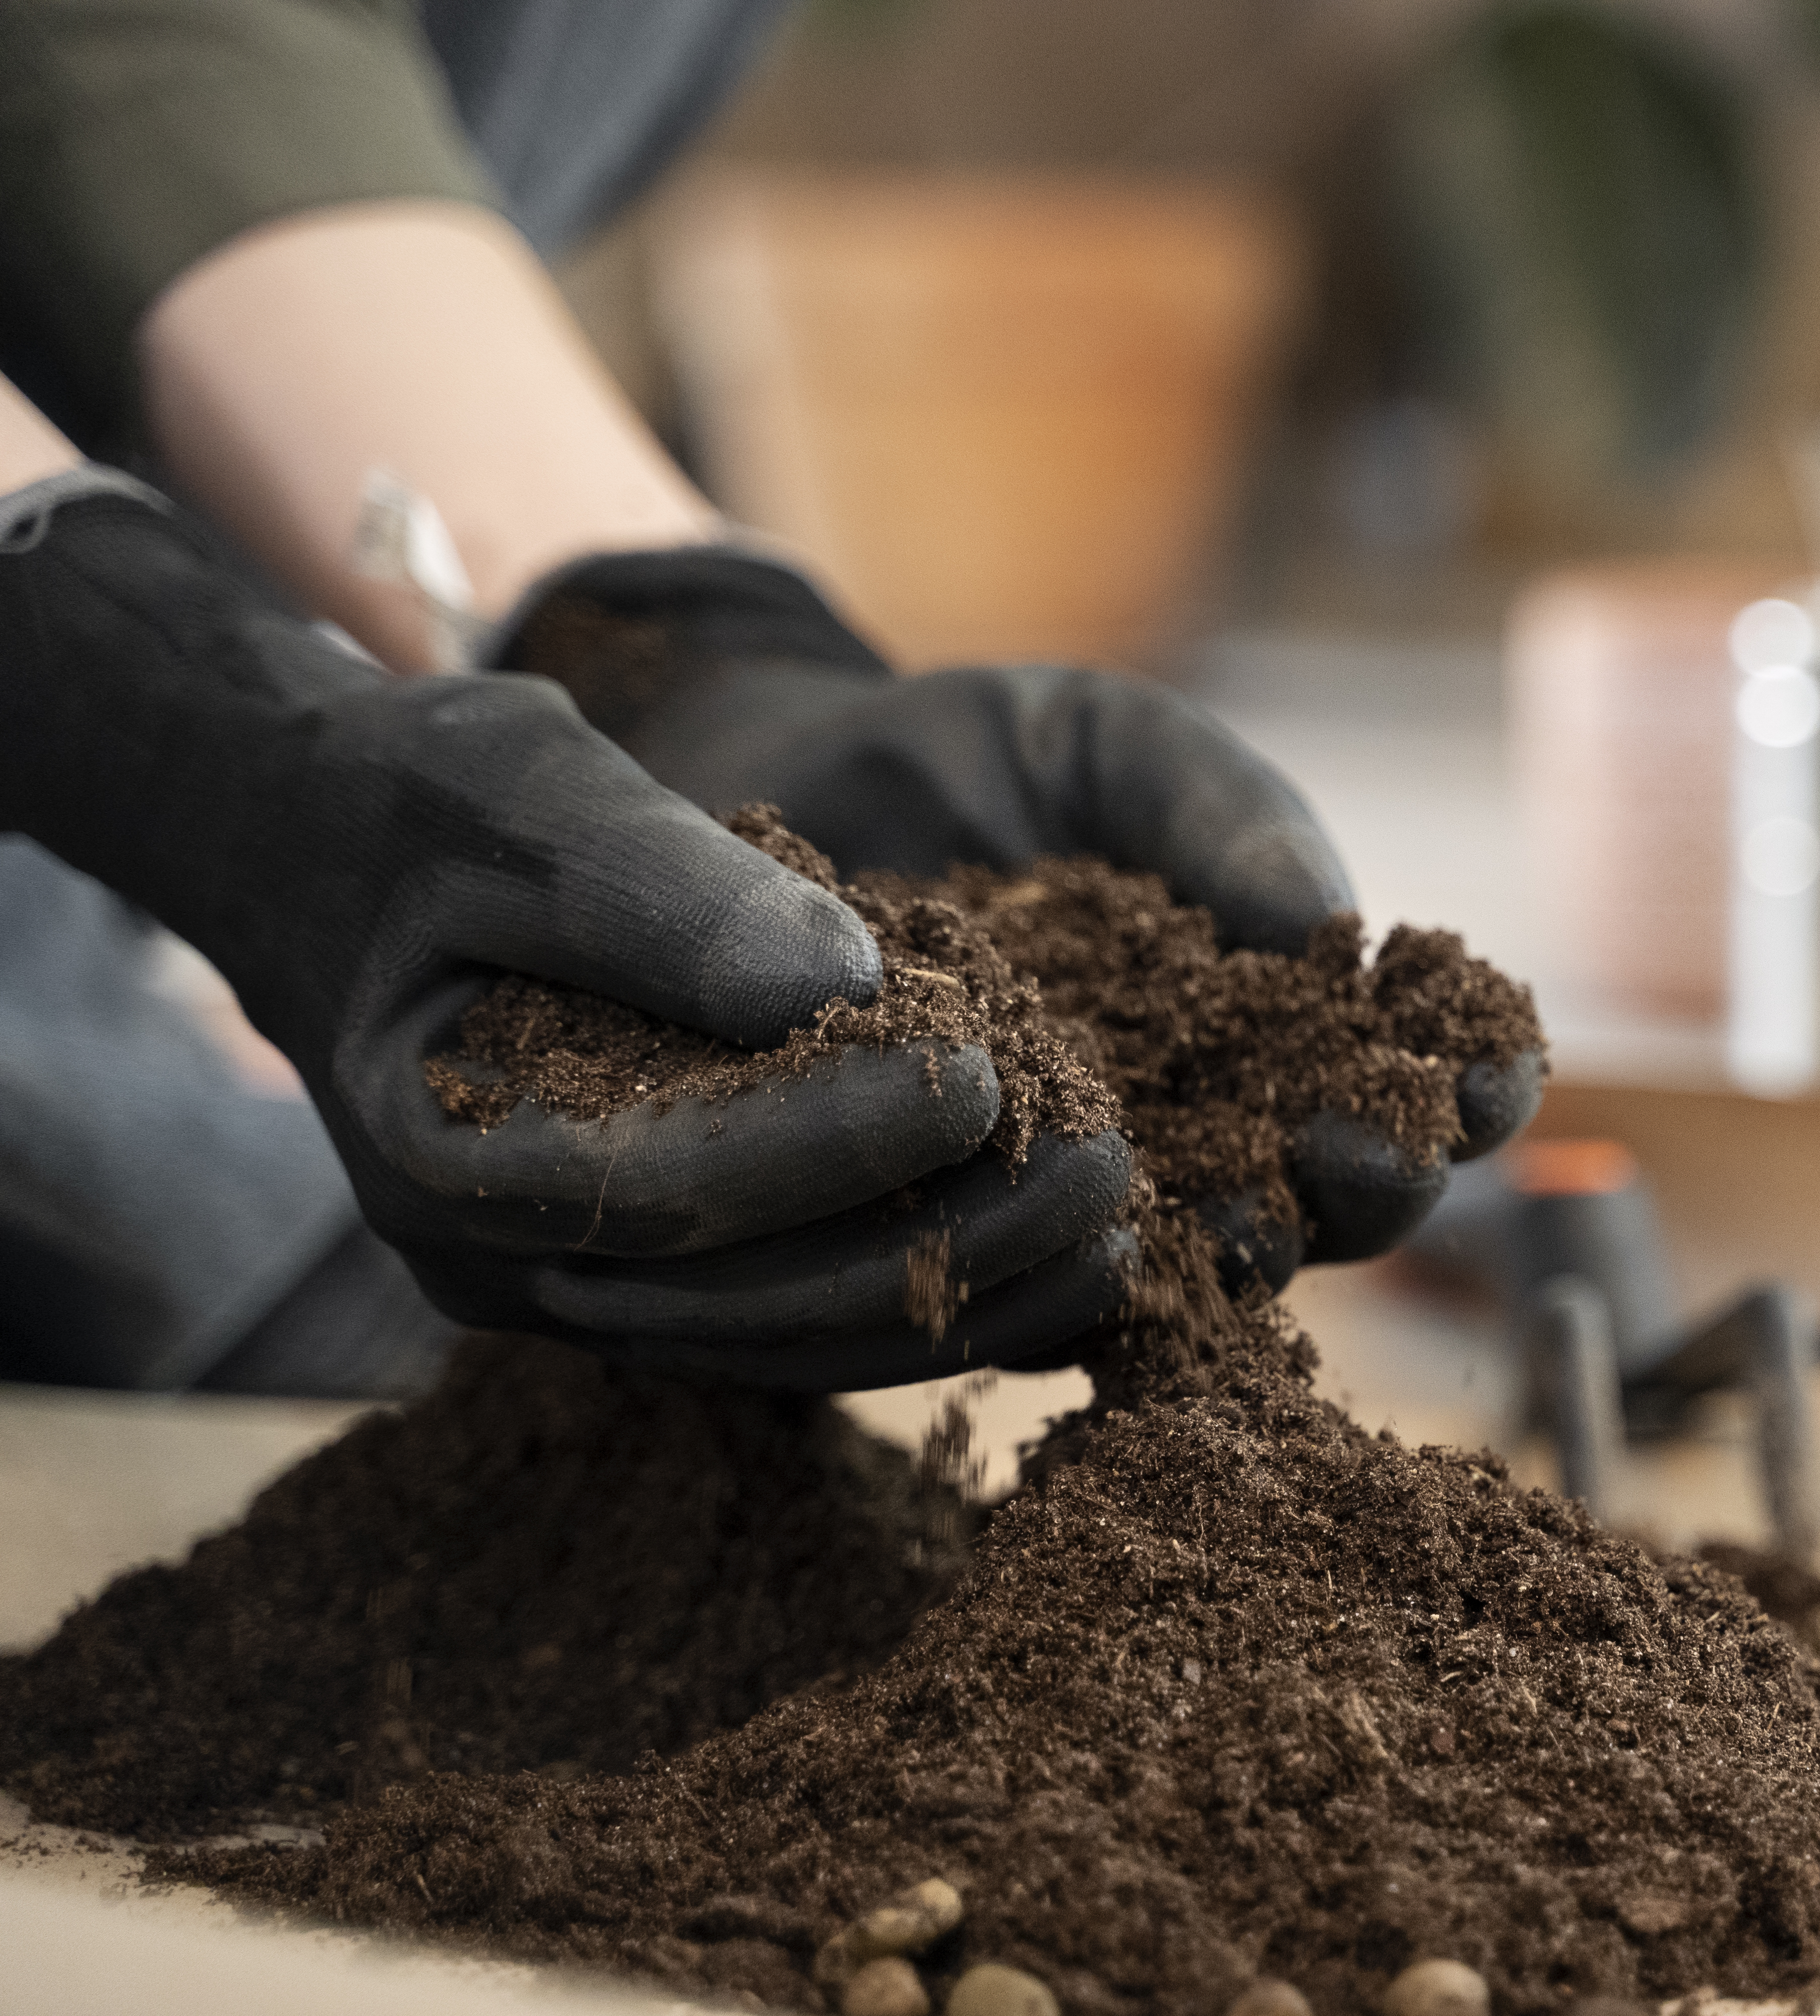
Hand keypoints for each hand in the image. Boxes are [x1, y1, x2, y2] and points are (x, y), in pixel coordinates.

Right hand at [0, 473, 1131, 1385]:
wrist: (339, 858)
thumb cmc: (422, 806)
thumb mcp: (519, 790)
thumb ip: (658, 885)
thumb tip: (839, 978)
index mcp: (447, 1155)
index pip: (669, 1181)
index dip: (836, 1138)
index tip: (986, 1081)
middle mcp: (508, 1264)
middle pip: (750, 1294)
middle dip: (940, 1237)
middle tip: (1107, 1167)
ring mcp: (583, 1292)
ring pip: (795, 1339)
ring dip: (964, 1295)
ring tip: (1123, 1230)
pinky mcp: (656, 1281)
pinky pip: (805, 1323)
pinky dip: (934, 1302)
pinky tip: (1065, 1267)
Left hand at [500, 546, 1543, 1283]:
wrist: (781, 786)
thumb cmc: (978, 762)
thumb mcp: (1120, 748)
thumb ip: (1232, 819)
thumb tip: (1330, 930)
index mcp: (1280, 1021)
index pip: (1412, 1081)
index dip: (1470, 1086)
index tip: (1485, 1060)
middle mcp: (1209, 1132)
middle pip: (1337, 1205)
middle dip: (1373, 1183)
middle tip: (1360, 1141)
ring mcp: (1095, 1201)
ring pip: (1208, 1272)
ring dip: (1249, 1249)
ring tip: (1253, 1204)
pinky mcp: (971, 1248)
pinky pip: (1043, 1303)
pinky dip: (1084, 1282)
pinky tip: (1098, 1244)